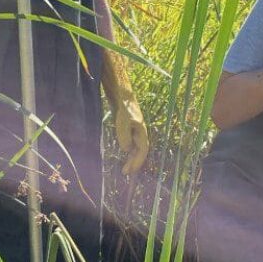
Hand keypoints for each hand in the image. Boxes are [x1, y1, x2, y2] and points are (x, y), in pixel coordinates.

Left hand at [103, 52, 148, 174]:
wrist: (119, 88)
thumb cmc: (123, 102)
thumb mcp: (122, 119)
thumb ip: (124, 134)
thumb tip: (126, 149)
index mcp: (141, 129)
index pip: (142, 149)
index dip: (137, 161)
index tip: (129, 171)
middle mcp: (139, 128)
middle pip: (140, 149)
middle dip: (134, 161)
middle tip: (125, 172)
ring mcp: (133, 125)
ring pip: (135, 145)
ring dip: (131, 156)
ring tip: (124, 166)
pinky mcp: (126, 122)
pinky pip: (129, 139)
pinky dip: (127, 147)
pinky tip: (122, 150)